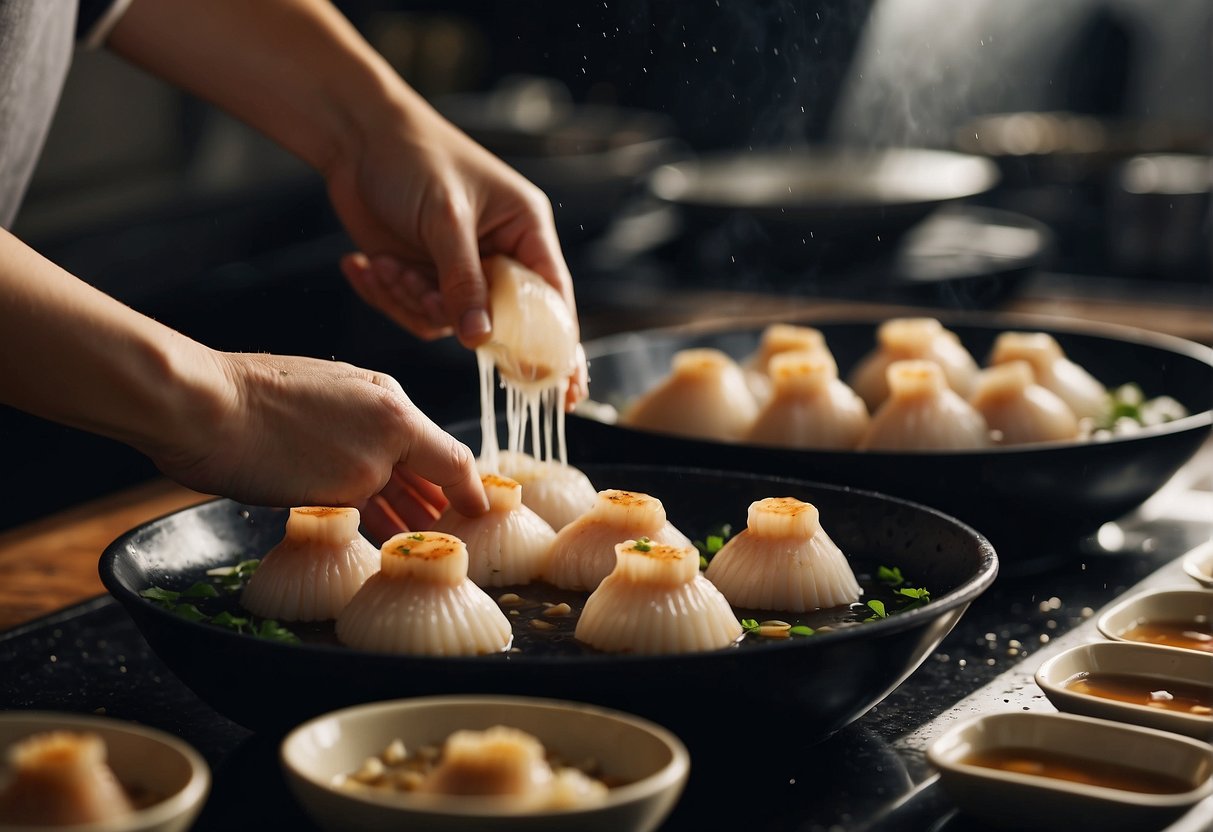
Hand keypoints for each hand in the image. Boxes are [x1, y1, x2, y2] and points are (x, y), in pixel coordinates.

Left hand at [146, 351, 487, 519]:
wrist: (195, 408)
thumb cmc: (278, 440)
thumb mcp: (356, 472)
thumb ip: (397, 483)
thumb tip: (399, 493)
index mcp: (396, 410)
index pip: (453, 458)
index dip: (471, 495)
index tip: (483, 523)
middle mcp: (372, 403)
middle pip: (421, 458)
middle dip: (438, 498)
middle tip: (450, 539)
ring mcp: (334, 408)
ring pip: (383, 460)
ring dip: (401, 497)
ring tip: (414, 535)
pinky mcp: (298, 420)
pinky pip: (348, 460)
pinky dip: (364, 490)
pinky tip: (361, 515)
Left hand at [326, 94, 587, 404]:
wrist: (354, 137)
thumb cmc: (414, 157)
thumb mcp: (445, 218)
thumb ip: (464, 282)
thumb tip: (479, 341)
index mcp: (525, 230)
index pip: (553, 299)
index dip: (562, 346)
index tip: (569, 392)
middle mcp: (499, 255)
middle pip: (498, 320)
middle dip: (456, 316)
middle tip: (428, 299)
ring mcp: (460, 270)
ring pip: (448, 323)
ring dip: (411, 301)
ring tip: (386, 262)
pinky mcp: (424, 278)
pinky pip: (415, 314)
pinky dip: (389, 297)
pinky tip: (365, 264)